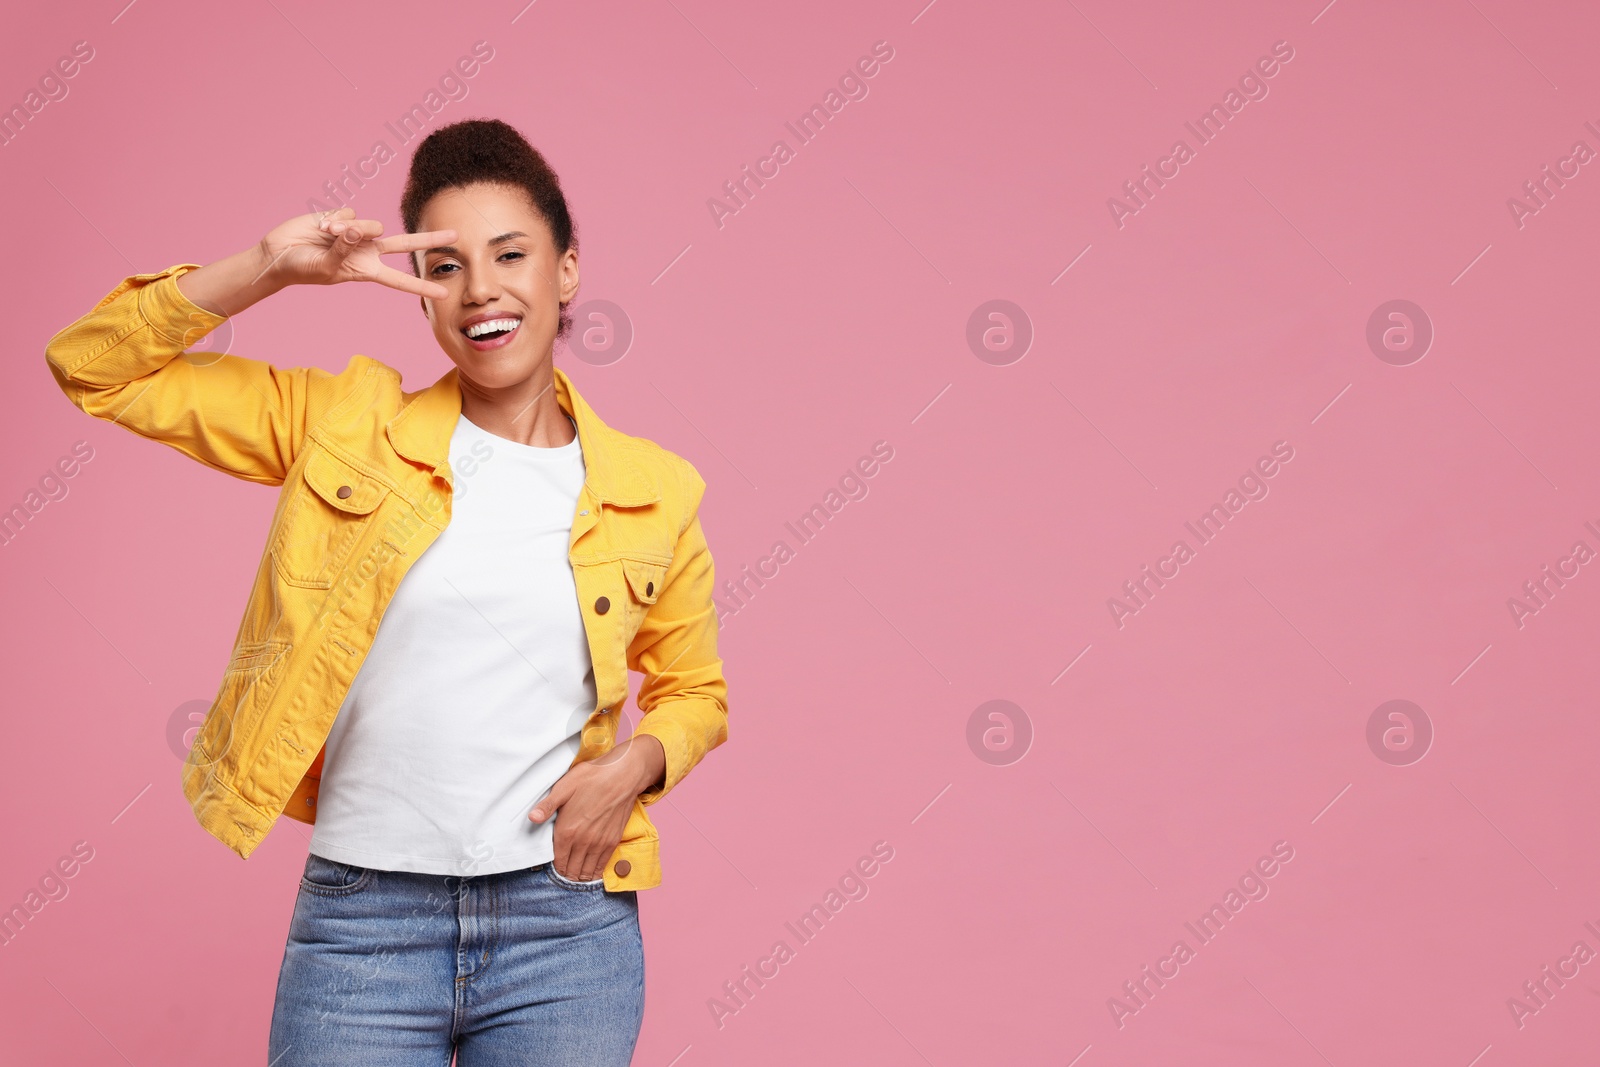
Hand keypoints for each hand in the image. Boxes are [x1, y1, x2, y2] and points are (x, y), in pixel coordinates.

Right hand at [254, 206, 454, 298]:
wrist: (278, 253)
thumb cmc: (302, 268)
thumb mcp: (326, 267)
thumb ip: (344, 250)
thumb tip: (359, 230)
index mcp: (366, 270)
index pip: (400, 280)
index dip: (421, 286)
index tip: (443, 293)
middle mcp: (367, 250)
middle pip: (404, 244)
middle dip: (429, 239)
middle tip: (456, 236)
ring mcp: (356, 232)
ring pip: (370, 224)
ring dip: (349, 230)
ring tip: (327, 236)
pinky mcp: (343, 217)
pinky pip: (348, 214)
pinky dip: (334, 221)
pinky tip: (321, 227)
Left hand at [530, 735, 665, 881]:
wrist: (622, 775)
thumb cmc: (592, 778)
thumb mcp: (563, 787)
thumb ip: (547, 806)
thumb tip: (531, 818)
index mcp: (567, 831)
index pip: (558, 861)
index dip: (555, 867)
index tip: (555, 866)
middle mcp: (583, 842)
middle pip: (571, 870)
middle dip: (566, 874)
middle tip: (564, 872)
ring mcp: (599, 843)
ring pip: (586, 871)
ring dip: (579, 876)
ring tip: (576, 875)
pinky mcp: (613, 841)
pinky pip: (601, 866)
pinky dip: (594, 872)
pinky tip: (591, 872)